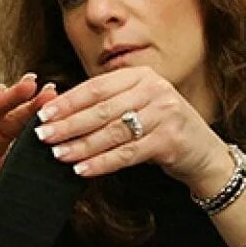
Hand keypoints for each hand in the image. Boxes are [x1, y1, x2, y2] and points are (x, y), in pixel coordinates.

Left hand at [32, 67, 231, 190]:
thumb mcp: (136, 105)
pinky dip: (102, 163)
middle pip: (101, 109)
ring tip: (58, 155)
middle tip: (43, 135)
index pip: (96, 87)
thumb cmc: (160, 127)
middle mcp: (154, 90)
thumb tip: (58, 111)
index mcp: (141, 76)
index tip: (42, 114)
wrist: (203, 151)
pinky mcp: (170, 140)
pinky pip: (127, 153)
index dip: (67, 102)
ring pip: (113, 132)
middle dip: (68, 124)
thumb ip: (106, 104)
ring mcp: (165, 113)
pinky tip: (82, 170)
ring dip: (81, 146)